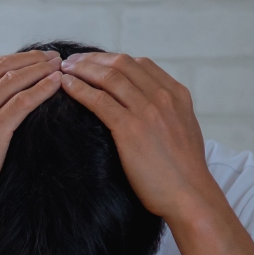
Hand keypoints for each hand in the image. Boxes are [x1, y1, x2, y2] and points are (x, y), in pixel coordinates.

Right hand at [0, 51, 63, 220]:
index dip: (13, 59)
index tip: (33, 59)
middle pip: (2, 67)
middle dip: (32, 58)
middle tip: (54, 57)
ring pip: (13, 80)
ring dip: (41, 69)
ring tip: (60, 66)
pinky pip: (21, 103)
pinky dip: (41, 89)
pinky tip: (56, 84)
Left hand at [58, 53, 214, 224]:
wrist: (190, 195)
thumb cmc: (184, 171)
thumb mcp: (184, 129)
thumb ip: (168, 112)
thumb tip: (149, 107)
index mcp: (177, 94)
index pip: (140, 63)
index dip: (113, 59)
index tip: (94, 62)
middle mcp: (163, 97)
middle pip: (122, 64)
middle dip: (93, 59)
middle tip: (71, 62)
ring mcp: (147, 111)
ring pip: (108, 78)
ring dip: (82, 70)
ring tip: (63, 71)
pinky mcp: (130, 130)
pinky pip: (99, 101)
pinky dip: (79, 89)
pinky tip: (66, 87)